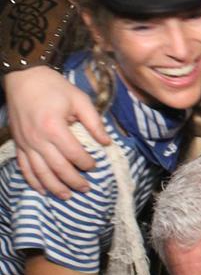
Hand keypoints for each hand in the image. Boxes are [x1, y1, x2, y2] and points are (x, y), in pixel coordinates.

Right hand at [5, 67, 107, 196]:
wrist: (24, 78)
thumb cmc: (54, 86)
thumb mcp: (79, 99)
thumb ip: (95, 122)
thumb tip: (107, 143)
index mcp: (54, 127)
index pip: (74, 154)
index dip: (86, 163)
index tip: (95, 167)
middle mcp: (38, 139)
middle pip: (58, 168)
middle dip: (74, 181)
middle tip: (87, 189)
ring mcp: (26, 144)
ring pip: (41, 173)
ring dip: (55, 187)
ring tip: (68, 196)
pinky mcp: (18, 144)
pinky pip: (25, 168)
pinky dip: (34, 181)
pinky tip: (43, 190)